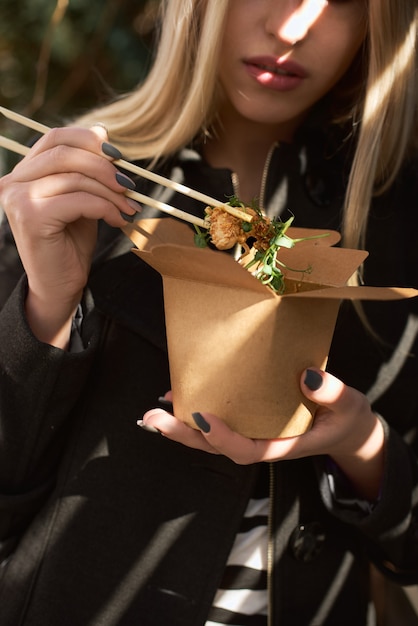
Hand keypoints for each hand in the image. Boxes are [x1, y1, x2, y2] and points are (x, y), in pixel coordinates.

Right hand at [0, 126, 138, 345]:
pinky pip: (80, 200)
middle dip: (105, 167)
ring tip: (128, 208)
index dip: (89, 139)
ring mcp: (19, 199)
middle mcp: (14, 182)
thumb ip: (85, 173)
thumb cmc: (69, 244)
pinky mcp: (32, 217)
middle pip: (66, 153)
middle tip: (129, 185)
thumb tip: (105, 137)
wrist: (58, 286)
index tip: (117, 155)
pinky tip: (117, 220)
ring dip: (111, 192)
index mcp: (23, 173)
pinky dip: (106, 208)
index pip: (55, 138)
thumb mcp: (80, 199)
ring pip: (76, 178)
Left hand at [142, 369, 384, 499]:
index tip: (204, 418)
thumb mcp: (349, 406)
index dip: (223, 438)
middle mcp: (263, 442)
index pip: (248, 450)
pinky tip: (179, 397)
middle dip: (184, 435)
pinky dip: (196, 412)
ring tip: (155, 412)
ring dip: (182, 427)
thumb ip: (333, 394)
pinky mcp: (251, 421)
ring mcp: (255, 433)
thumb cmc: (346, 419)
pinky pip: (219, 422)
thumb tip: (308, 377)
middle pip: (218, 447)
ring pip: (212, 438)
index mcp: (285, 445)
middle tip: (155, 419)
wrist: (347, 430)